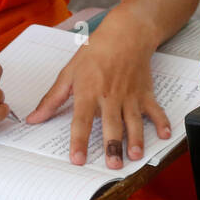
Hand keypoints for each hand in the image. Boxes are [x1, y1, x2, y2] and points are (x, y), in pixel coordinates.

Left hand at [26, 12, 168, 169]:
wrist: (126, 34)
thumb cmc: (96, 52)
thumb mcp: (69, 73)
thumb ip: (52, 99)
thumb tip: (34, 119)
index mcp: (89, 92)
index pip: (82, 120)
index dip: (79, 141)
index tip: (77, 159)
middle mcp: (110, 96)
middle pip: (111, 125)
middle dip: (113, 145)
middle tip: (113, 165)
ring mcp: (130, 96)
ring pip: (134, 121)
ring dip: (136, 139)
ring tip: (135, 156)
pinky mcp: (145, 94)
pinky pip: (155, 110)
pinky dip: (162, 122)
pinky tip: (165, 135)